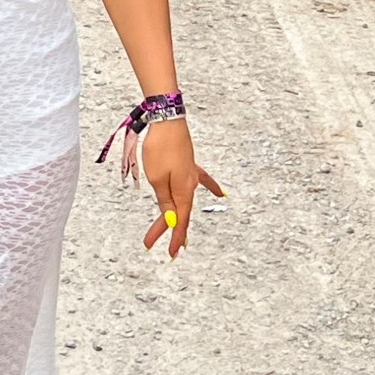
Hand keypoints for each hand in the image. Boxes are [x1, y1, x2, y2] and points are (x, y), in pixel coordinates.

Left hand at [141, 118, 222, 258]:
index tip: (171, 253)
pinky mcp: (188, 164)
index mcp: (182, 191)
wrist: (167, 120)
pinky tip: (220, 194)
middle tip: (154, 246)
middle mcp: (190, 185)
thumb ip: (165, 200)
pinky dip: (210, 188)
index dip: (174, 237)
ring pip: (184, 201)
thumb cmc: (160, 148)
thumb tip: (172, 218)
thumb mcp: (157, 178)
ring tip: (180, 236)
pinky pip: (201, 180)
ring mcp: (191, 174)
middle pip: (179, 212)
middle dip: (167, 230)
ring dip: (178, 217)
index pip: (178, 220)